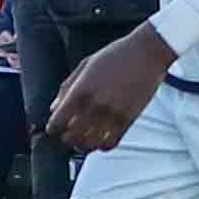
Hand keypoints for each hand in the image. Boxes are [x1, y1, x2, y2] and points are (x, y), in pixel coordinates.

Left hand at [48, 22, 175, 155]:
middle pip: (71, 138)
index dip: (53, 128)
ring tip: (84, 138)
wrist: (145, 53)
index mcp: (80, 91)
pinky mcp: (127, 120)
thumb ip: (66, 88)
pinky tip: (101, 138)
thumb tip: (54, 108)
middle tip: (70, 133)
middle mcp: (94, 106)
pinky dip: (102, 146)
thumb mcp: (84, 66)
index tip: (56, 127)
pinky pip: (109, 144)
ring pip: (89, 144)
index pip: (57, 123)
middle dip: (67, 137)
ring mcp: (111, 115)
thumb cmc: (114, 55)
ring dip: (83, 144)